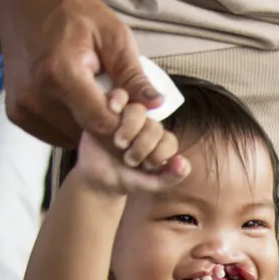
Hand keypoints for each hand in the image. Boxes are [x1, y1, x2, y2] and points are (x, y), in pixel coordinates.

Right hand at [0, 0, 158, 148]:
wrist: (24, 1)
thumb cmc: (70, 12)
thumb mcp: (112, 35)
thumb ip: (133, 74)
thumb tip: (157, 105)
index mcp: (60, 74)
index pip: (102, 123)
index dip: (125, 124)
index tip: (137, 114)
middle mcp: (36, 96)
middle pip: (87, 133)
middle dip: (109, 124)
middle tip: (116, 98)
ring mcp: (22, 108)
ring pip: (72, 138)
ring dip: (89, 126)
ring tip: (91, 94)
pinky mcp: (17, 113)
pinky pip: (55, 134)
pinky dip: (71, 124)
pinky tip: (74, 99)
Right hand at [69, 89, 185, 193]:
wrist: (95, 178)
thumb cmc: (124, 179)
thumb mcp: (149, 184)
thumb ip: (170, 177)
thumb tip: (184, 163)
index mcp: (158, 143)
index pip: (169, 140)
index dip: (161, 152)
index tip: (146, 165)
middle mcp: (144, 127)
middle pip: (154, 126)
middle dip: (144, 145)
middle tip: (129, 160)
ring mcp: (126, 117)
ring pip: (138, 110)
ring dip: (131, 127)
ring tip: (119, 144)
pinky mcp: (108, 109)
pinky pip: (118, 95)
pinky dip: (117, 100)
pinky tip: (113, 111)